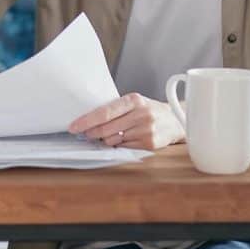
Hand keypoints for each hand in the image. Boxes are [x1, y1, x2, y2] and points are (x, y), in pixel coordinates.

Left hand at [68, 93, 184, 150]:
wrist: (175, 120)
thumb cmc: (149, 110)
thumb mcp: (134, 103)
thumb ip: (115, 109)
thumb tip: (88, 120)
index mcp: (134, 100)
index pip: (105, 112)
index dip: (87, 121)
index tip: (73, 127)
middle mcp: (141, 114)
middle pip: (106, 128)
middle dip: (93, 133)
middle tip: (87, 134)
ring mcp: (146, 129)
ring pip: (113, 140)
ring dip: (107, 140)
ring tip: (114, 134)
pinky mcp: (150, 143)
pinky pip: (124, 148)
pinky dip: (120, 145)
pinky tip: (126, 139)